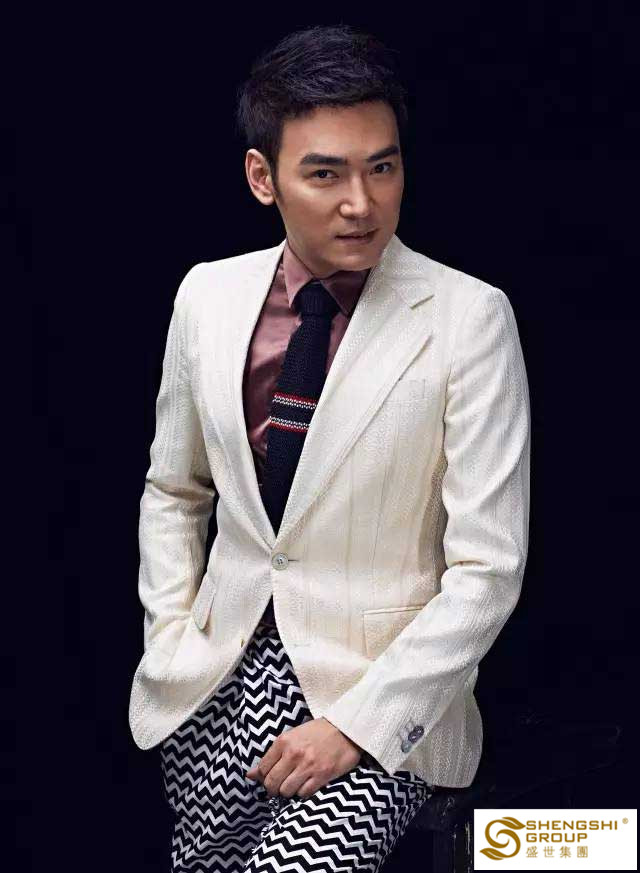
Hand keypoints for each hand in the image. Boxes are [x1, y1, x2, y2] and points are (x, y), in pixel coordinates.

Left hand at [245, 717, 362, 798]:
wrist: (346, 728)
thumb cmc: (317, 732)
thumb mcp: (292, 737)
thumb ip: (272, 756)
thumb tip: (250, 775)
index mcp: (283, 741)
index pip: (262, 769)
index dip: (264, 778)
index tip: (270, 778)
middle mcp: (293, 754)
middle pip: (271, 783)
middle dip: (273, 789)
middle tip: (280, 786)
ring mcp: (308, 765)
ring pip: (286, 791)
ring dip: (289, 791)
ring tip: (295, 784)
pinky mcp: (322, 775)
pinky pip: (303, 794)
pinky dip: (303, 792)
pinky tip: (307, 784)